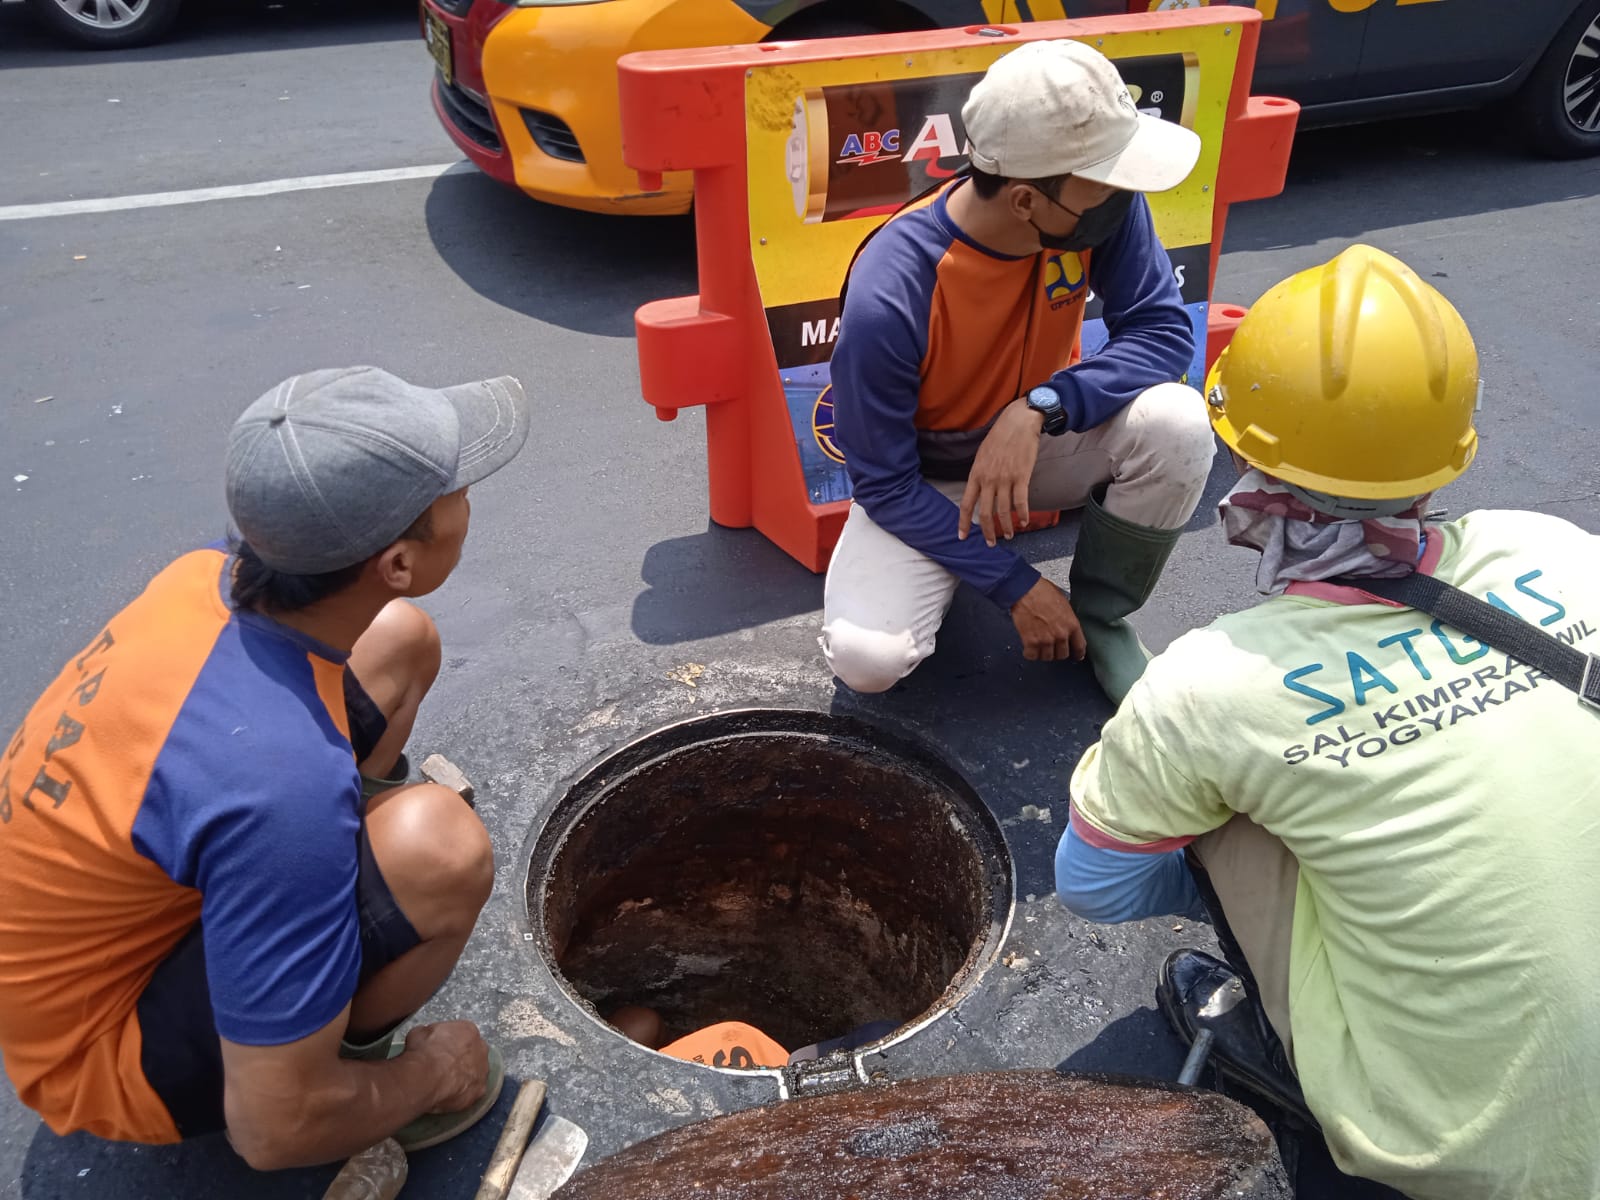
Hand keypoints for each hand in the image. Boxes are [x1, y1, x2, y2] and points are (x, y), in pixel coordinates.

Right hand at [405, 1020, 488, 1112]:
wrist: (425, 1077)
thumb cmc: (423, 1054)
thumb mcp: (419, 1033)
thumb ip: (429, 1035)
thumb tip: (424, 1041)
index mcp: (468, 1030)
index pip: (464, 1034)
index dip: (451, 1043)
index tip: (441, 1049)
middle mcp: (481, 1049)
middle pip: (473, 1053)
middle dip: (461, 1059)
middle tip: (444, 1066)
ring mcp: (482, 1071)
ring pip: (475, 1073)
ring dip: (464, 1077)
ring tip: (445, 1083)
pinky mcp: (479, 1091)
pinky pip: (472, 1092)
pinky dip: (462, 1094)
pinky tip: (449, 1096)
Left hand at [959, 400, 1044, 546]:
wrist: (1018, 422)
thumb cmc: (1000, 437)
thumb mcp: (982, 455)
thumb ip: (980, 474)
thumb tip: (980, 491)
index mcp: (976, 474)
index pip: (966, 504)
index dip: (963, 522)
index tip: (962, 536)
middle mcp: (988, 479)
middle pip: (984, 513)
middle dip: (987, 531)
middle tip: (991, 543)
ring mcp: (1005, 479)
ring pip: (1003, 511)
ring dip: (1007, 526)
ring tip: (1009, 535)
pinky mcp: (1022, 477)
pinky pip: (1021, 501)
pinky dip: (1022, 514)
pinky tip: (1024, 522)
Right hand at [1010, 578, 1085, 662]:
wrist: (1025, 590)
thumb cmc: (1042, 591)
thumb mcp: (1064, 604)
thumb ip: (1067, 619)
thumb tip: (1065, 626)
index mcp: (1072, 624)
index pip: (1080, 647)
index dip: (1078, 653)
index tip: (1076, 655)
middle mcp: (1061, 635)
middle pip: (1062, 655)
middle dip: (1057, 651)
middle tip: (1051, 646)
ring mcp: (1046, 640)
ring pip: (1047, 657)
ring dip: (1043, 653)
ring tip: (1039, 645)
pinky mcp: (1031, 642)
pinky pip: (1032, 656)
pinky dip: (1030, 653)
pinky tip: (1029, 648)